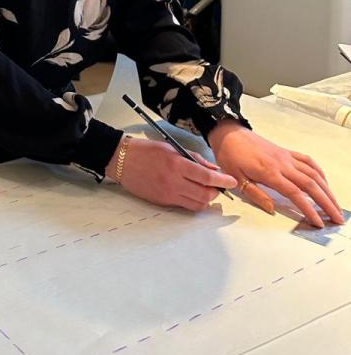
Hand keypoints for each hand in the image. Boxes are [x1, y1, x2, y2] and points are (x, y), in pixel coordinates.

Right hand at [108, 136, 236, 211]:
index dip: (222, 180)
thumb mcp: (172, 148)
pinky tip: (193, 193)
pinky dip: (194, 202)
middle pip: (204, 195)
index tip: (232, 181)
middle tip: (219, 185)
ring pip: (196, 204)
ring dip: (206, 199)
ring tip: (207, 190)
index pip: (206, 177)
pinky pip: (184, 206)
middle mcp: (173, 182)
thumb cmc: (145, 150)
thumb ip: (194, 159)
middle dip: (216, 192)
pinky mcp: (162, 202)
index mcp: (176, 164)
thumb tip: (213, 169)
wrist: (122, 161)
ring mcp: (167, 194)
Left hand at [208, 121, 342, 227]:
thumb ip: (255, 194)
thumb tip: (272, 209)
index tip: (319, 222)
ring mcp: (286, 157)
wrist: (228, 133)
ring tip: (335, 205)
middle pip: (311, 185)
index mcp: (269, 172)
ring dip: (327, 190)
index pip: (295, 194)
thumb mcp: (236, 178)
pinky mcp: (286, 152)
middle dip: (327, 202)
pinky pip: (307, 161)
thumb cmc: (229, 155)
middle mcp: (282, 164)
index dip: (309, 209)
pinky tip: (324, 182)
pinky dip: (319, 172)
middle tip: (337, 218)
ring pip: (313, 173)